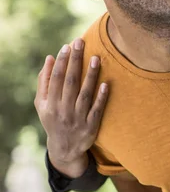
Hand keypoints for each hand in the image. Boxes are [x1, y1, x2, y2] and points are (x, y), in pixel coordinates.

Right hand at [34, 39, 107, 177]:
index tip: (67, 46)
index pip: (56, 79)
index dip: (62, 62)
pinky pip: (97, 109)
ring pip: (85, 94)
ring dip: (91, 75)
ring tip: (96, 58)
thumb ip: (44, 81)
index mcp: (49, 105)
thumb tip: (50, 58)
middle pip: (70, 83)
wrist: (64, 148)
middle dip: (75, 61)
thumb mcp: (41, 104)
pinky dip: (101, 97)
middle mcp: (63, 111)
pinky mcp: (91, 126)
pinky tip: (106, 83)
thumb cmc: (53, 118)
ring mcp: (78, 119)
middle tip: (81, 42)